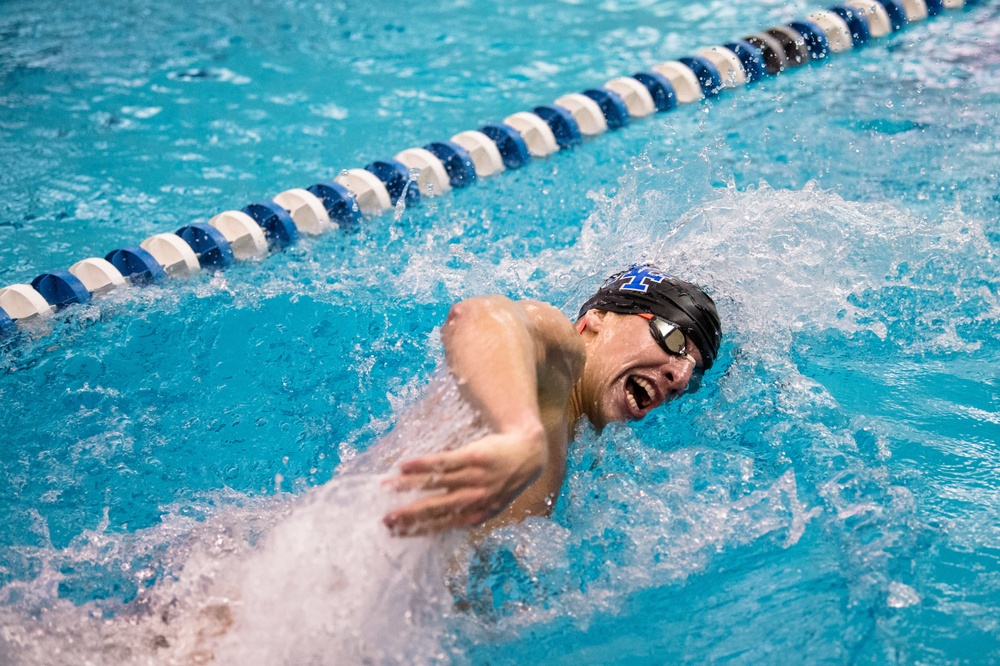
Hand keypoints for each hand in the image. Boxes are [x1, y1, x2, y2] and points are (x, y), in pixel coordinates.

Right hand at [382, 427, 546, 535]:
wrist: (528, 453)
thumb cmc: (501, 481)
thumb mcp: (488, 504)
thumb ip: (463, 512)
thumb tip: (430, 524)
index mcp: (477, 515)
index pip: (442, 525)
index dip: (417, 529)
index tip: (394, 532)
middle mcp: (476, 499)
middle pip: (437, 507)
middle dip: (410, 514)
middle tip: (387, 519)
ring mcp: (476, 477)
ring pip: (438, 483)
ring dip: (410, 486)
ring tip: (388, 487)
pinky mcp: (475, 456)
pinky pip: (446, 461)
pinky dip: (425, 464)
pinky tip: (406, 466)